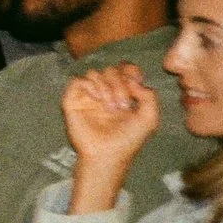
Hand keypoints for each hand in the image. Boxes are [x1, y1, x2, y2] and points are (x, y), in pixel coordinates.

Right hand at [60, 65, 159, 192]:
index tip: (136, 87)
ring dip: (106, 87)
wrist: (108, 154)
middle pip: (111, 69)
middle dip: (120, 84)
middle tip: (123, 105)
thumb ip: (149, 95)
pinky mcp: (73, 100)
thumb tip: (132, 82)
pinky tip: (98, 99)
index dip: (131, 72)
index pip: (125, 69)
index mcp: (123, 93)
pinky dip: (90, 86)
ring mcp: (89, 95)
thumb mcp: (149, 118)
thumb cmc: (128, 140)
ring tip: (110, 107)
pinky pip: (78, 80)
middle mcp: (105, 92)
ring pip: (95, 73)